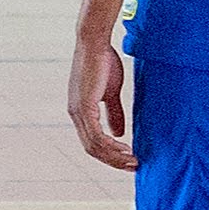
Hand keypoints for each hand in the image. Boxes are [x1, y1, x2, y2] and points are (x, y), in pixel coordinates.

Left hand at [68, 28, 133, 172]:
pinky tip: (125, 148)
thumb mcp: (110, 93)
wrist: (95, 43)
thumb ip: (114, 113)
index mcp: (80, 112)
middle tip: (132, 166)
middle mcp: (75, 114)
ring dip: (114, 157)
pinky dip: (111, 146)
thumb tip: (119, 134)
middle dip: (113, 160)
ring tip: (132, 160)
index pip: (92, 142)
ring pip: (94, 146)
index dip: (109, 154)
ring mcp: (78, 112)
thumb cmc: (103, 62)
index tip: (128, 158)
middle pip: (92, 149)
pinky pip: (97, 135)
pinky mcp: (84, 106)